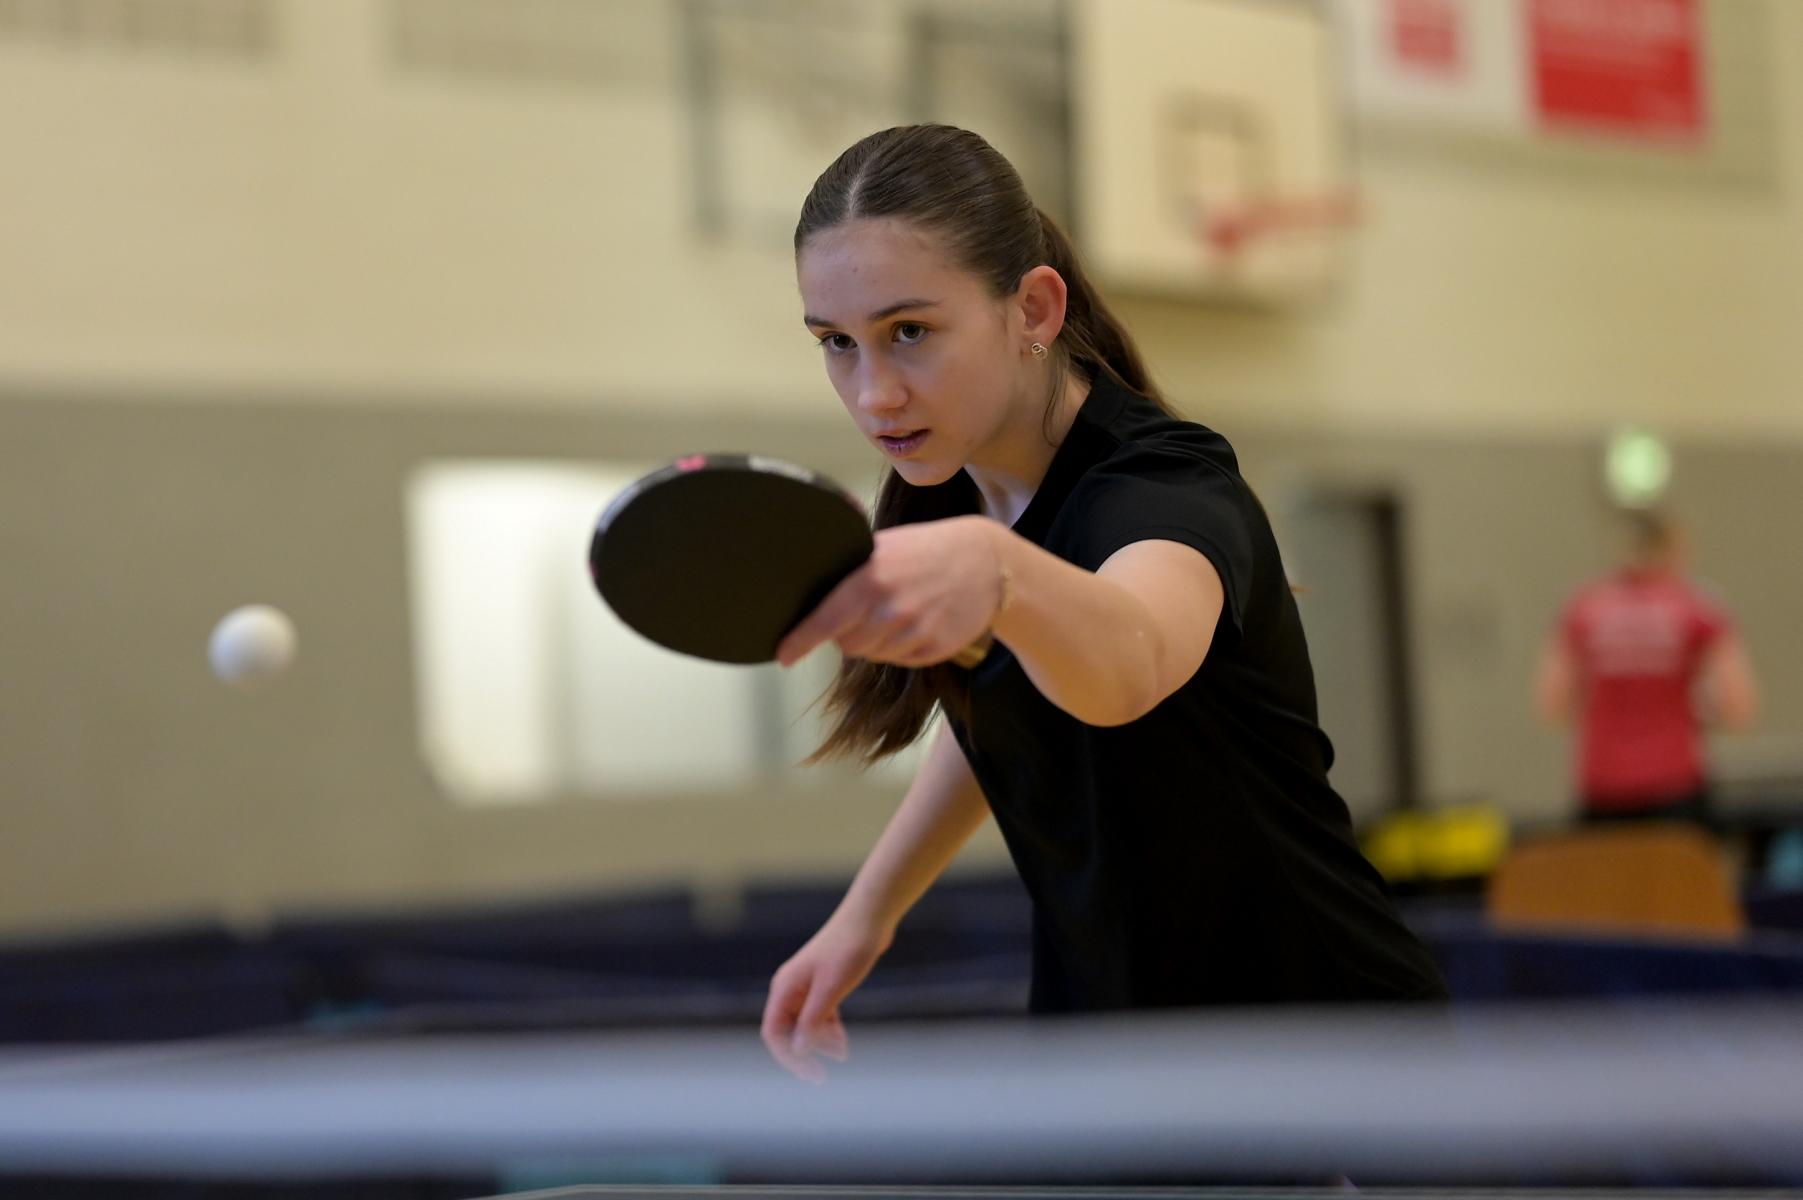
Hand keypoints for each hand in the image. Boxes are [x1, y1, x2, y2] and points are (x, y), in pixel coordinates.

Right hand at [760, 913, 891, 1082]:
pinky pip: (818, 1015)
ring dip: (819, 1042)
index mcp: (785, 988)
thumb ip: (812, 1020)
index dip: (788, 1056)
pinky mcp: (824, 984)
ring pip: (805, 1024)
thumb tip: (797, 1049)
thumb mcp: (830, 990)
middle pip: (787, 1031)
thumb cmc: (848, 951)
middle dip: (805, 1051)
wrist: (869, 920)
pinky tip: (841, 1042)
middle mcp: (791, 988)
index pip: (774, 1033)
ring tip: (840, 1052)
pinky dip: (828, 1030)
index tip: (811, 1072)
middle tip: (825, 1070)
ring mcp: (807, 986)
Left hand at [776, 515, 1005, 667]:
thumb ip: (852, 564)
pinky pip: (899, 660)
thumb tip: (812, 570)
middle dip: (846, 633)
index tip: (783, 654)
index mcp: (874, 578)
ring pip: (873, 655)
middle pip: (847, 644)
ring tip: (895, 611)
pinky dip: (898, 647)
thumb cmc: (929, 549)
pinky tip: (914, 621)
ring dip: (874, 641)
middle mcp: (893, 609)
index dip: (801, 639)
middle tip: (863, 611)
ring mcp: (916, 632)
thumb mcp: (888, 543)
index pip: (828, 618)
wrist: (988, 563)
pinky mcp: (934, 650)